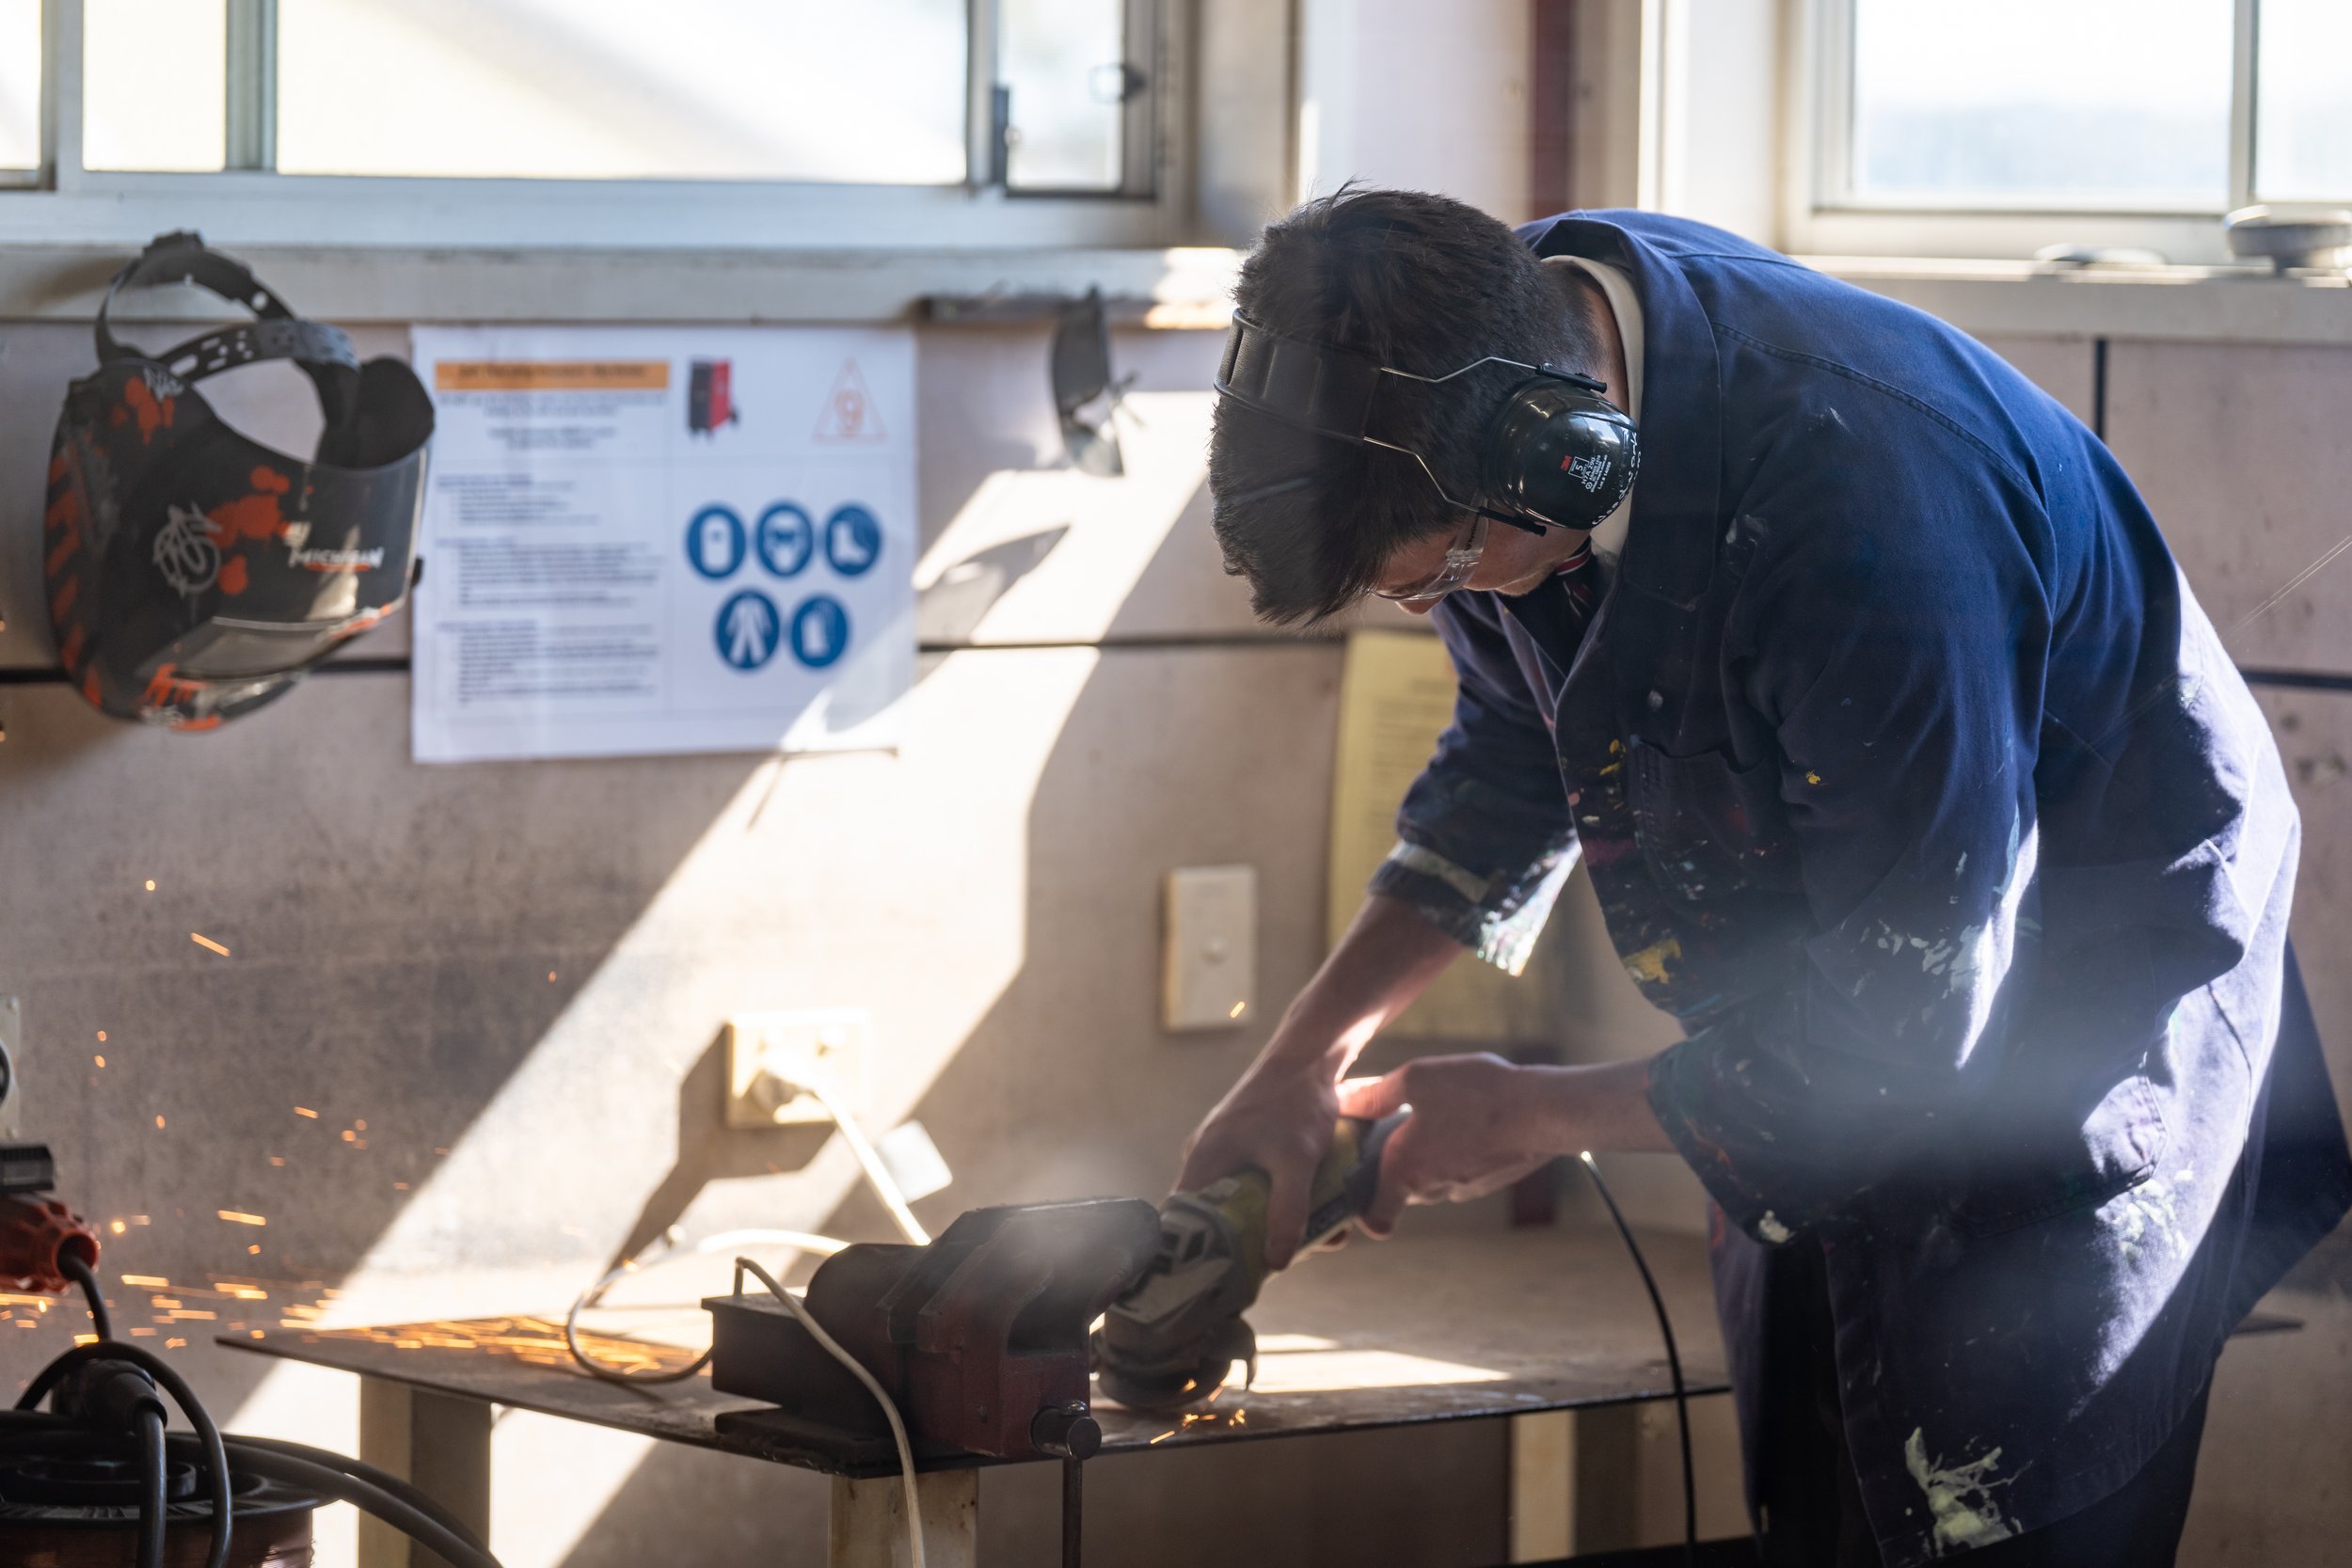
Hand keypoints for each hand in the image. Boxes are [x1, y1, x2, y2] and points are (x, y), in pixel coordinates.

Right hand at [1176, 1054, 1341, 1270]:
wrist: (1311, 1056)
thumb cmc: (1296, 1102)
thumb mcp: (1296, 1160)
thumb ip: (1287, 1211)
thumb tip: (1277, 1263)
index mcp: (1202, 1161)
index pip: (1184, 1222)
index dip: (1201, 1253)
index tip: (1230, 1278)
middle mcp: (1208, 1159)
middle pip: (1220, 1218)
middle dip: (1257, 1242)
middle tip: (1293, 1259)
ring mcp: (1230, 1153)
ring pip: (1246, 1203)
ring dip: (1280, 1223)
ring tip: (1325, 1233)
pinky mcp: (1251, 1148)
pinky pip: (1260, 1186)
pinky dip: (1286, 1201)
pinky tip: (1323, 1209)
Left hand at [1338, 1054, 1554, 1236]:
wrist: (1542, 1111)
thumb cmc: (1476, 1094)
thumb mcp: (1417, 1079)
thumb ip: (1375, 1094)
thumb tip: (1343, 1100)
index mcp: (1404, 1170)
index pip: (1375, 1219)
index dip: (1362, 1210)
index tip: (1357, 1183)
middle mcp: (1431, 1188)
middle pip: (1399, 1190)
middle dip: (1393, 1164)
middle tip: (1390, 1125)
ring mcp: (1464, 1188)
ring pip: (1430, 1180)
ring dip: (1425, 1157)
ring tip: (1433, 1114)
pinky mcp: (1488, 1181)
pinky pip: (1457, 1172)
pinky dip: (1453, 1153)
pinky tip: (1464, 1118)